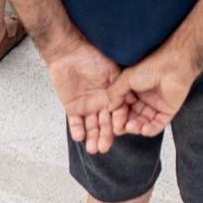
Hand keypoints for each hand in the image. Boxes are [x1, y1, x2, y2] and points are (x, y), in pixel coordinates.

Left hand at [44, 37, 127, 151]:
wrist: (69, 52)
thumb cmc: (92, 57)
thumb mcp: (111, 71)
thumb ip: (120, 87)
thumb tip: (134, 100)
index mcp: (113, 96)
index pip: (118, 113)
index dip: (119, 122)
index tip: (120, 130)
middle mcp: (101, 104)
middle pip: (105, 124)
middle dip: (105, 136)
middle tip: (104, 148)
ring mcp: (87, 107)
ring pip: (91, 127)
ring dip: (92, 138)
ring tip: (93, 149)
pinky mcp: (72, 108)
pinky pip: (75, 123)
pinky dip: (77, 130)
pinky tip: (80, 137)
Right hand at [115, 39, 202, 136]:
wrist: (172, 65)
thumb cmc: (151, 66)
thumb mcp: (126, 78)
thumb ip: (115, 93)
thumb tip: (109, 107)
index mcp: (133, 90)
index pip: (122, 108)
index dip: (117, 115)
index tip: (114, 121)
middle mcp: (144, 99)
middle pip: (132, 117)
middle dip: (125, 124)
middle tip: (120, 127)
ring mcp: (156, 106)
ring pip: (143, 123)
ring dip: (136, 128)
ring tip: (131, 127)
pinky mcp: (167, 111)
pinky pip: (157, 125)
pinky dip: (150, 130)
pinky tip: (144, 129)